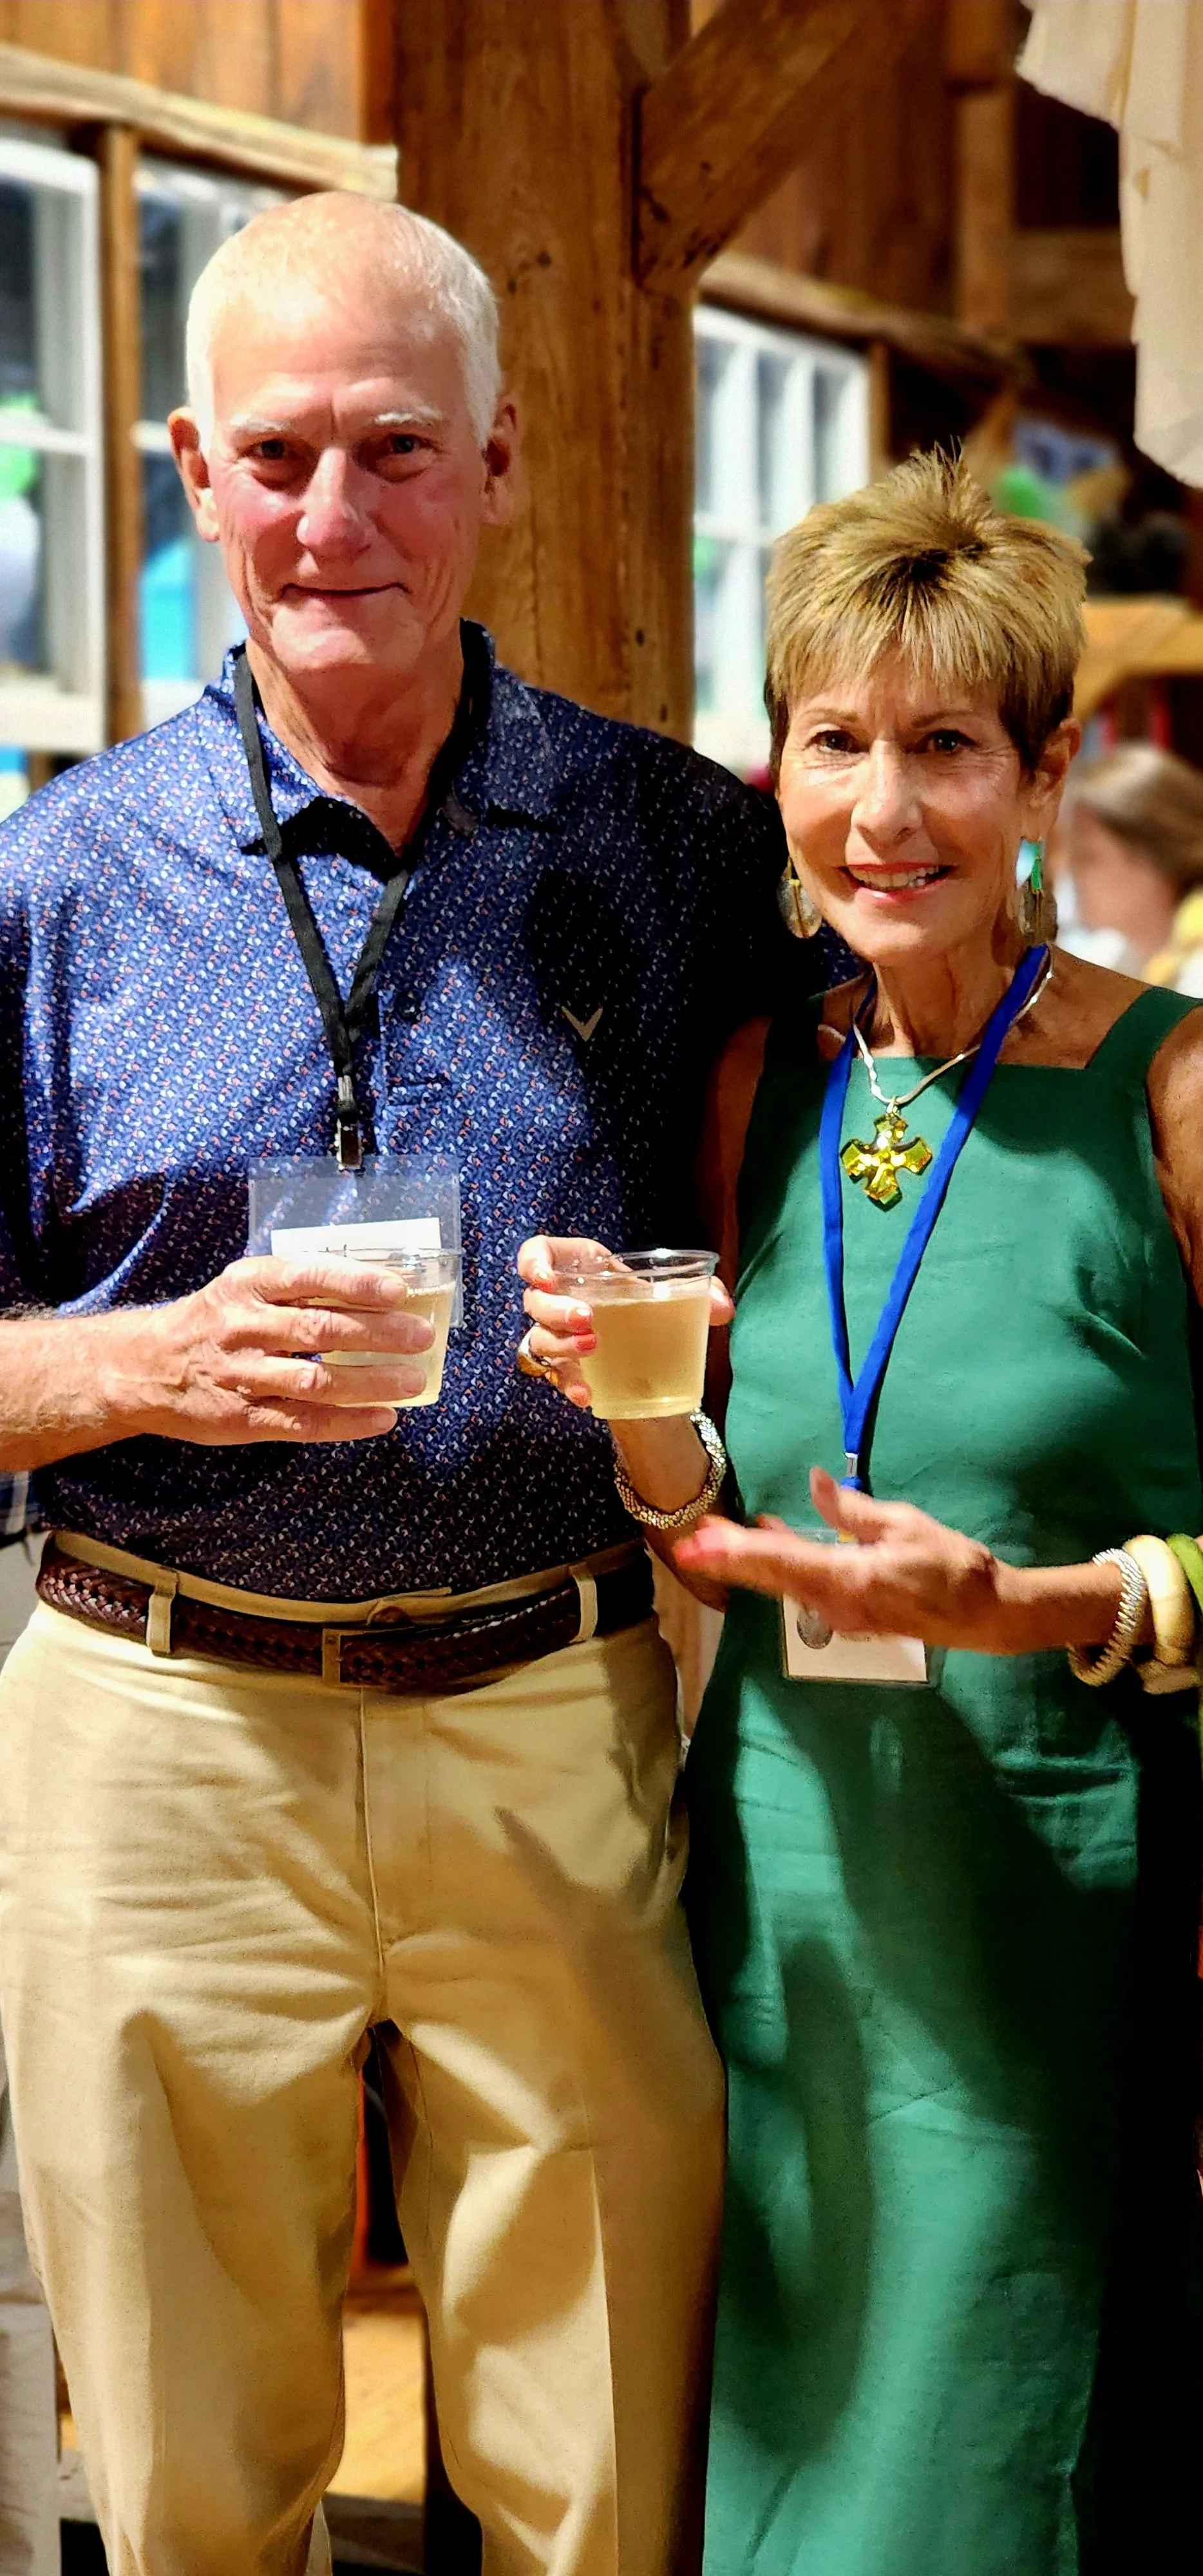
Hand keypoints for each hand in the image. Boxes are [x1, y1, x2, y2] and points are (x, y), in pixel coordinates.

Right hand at [110, 1254, 434, 1446]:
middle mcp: (243, 1327)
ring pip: (316, 1381)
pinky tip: (383, 1419)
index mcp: (247, 1284)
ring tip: (412, 1380)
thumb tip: (378, 1288)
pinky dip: (347, 1423)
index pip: (309, 1276)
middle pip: (321, 1330)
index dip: (357, 1283)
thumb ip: (299, 1288)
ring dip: (371, 1382)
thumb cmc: (213, 1321)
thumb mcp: (244, 1287)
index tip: (399, 1290)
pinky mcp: (242, 1418)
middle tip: (421, 1336)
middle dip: (379, 1334)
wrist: (145, 1367)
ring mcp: (242, 1376)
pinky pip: (302, 1423)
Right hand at [516, 1234, 732, 1408]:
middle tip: (588, 1319)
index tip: (546, 1278)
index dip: (532, 1263)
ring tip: (593, 1347)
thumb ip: (703, 1294)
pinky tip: (588, 1394)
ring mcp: (556, 1336)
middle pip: (534, 1301)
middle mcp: (558, 1300)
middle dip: (556, 1310)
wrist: (647, 1349)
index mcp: (578, 1266)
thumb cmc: (649, 1305)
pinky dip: (571, 1385)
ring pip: (540, 1339)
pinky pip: (557, 1377)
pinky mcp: (564, 1367)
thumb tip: (724, 1307)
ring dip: (563, 1345)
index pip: (535, 1254)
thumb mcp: (671, 1293)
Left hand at [675, 1467, 1125, 1655]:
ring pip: (785, 1584)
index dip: (735, 1551)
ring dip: (752, 1562)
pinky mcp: (852, 1614)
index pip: (780, 1561)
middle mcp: (835, 1603)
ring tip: (717, 1539)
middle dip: (729, 1560)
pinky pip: (805, 1588)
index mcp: (847, 1579)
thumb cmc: (953, 1565)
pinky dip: (783, 1566)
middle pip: (771, 1578)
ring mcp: (842, 1614)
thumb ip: (853, 1510)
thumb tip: (817, 1482)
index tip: (699, 1547)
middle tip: (690, 1544)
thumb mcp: (904, 1526)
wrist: (987, 1615)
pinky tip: (772, 1543)